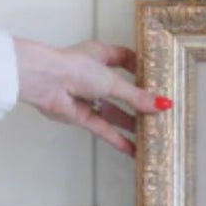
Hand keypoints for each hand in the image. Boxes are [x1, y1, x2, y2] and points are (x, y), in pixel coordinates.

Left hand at [13, 38, 170, 157]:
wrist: (45, 82)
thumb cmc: (74, 68)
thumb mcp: (112, 81)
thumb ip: (136, 96)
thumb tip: (161, 105)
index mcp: (100, 55)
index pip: (124, 59)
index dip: (139, 68)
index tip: (157, 79)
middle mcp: (92, 75)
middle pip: (120, 90)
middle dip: (138, 102)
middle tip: (158, 112)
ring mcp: (85, 96)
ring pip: (112, 111)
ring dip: (129, 123)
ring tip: (150, 133)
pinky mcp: (79, 115)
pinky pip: (102, 128)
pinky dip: (116, 138)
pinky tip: (131, 149)